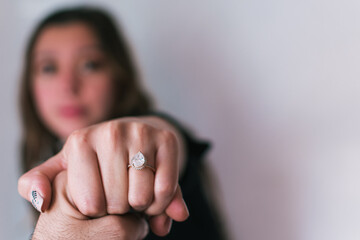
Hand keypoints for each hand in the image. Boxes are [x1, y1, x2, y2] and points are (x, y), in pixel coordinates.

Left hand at [19, 116, 188, 235]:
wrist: (131, 135)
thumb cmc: (95, 159)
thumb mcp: (63, 169)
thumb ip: (37, 184)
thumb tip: (42, 200)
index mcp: (80, 141)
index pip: (90, 204)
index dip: (97, 211)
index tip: (98, 199)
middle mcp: (110, 132)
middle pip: (117, 202)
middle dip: (119, 210)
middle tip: (119, 198)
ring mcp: (140, 132)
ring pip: (142, 197)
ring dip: (142, 208)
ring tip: (135, 197)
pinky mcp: (166, 138)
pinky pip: (166, 189)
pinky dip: (162, 202)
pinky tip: (154, 195)